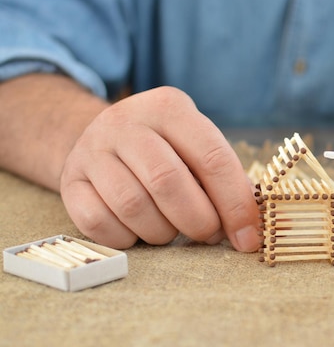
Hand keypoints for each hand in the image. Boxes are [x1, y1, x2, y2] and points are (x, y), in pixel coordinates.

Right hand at [60, 87, 258, 249]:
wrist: (102, 140)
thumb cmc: (167, 150)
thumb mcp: (197, 147)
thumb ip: (226, 180)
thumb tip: (250, 227)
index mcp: (169, 107)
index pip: (212, 157)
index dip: (235, 204)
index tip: (247, 238)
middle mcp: (126, 121)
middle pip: (168, 182)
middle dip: (198, 221)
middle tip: (208, 235)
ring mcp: (92, 149)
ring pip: (132, 206)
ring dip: (162, 232)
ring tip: (171, 230)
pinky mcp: (70, 180)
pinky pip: (99, 222)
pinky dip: (127, 238)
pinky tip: (138, 231)